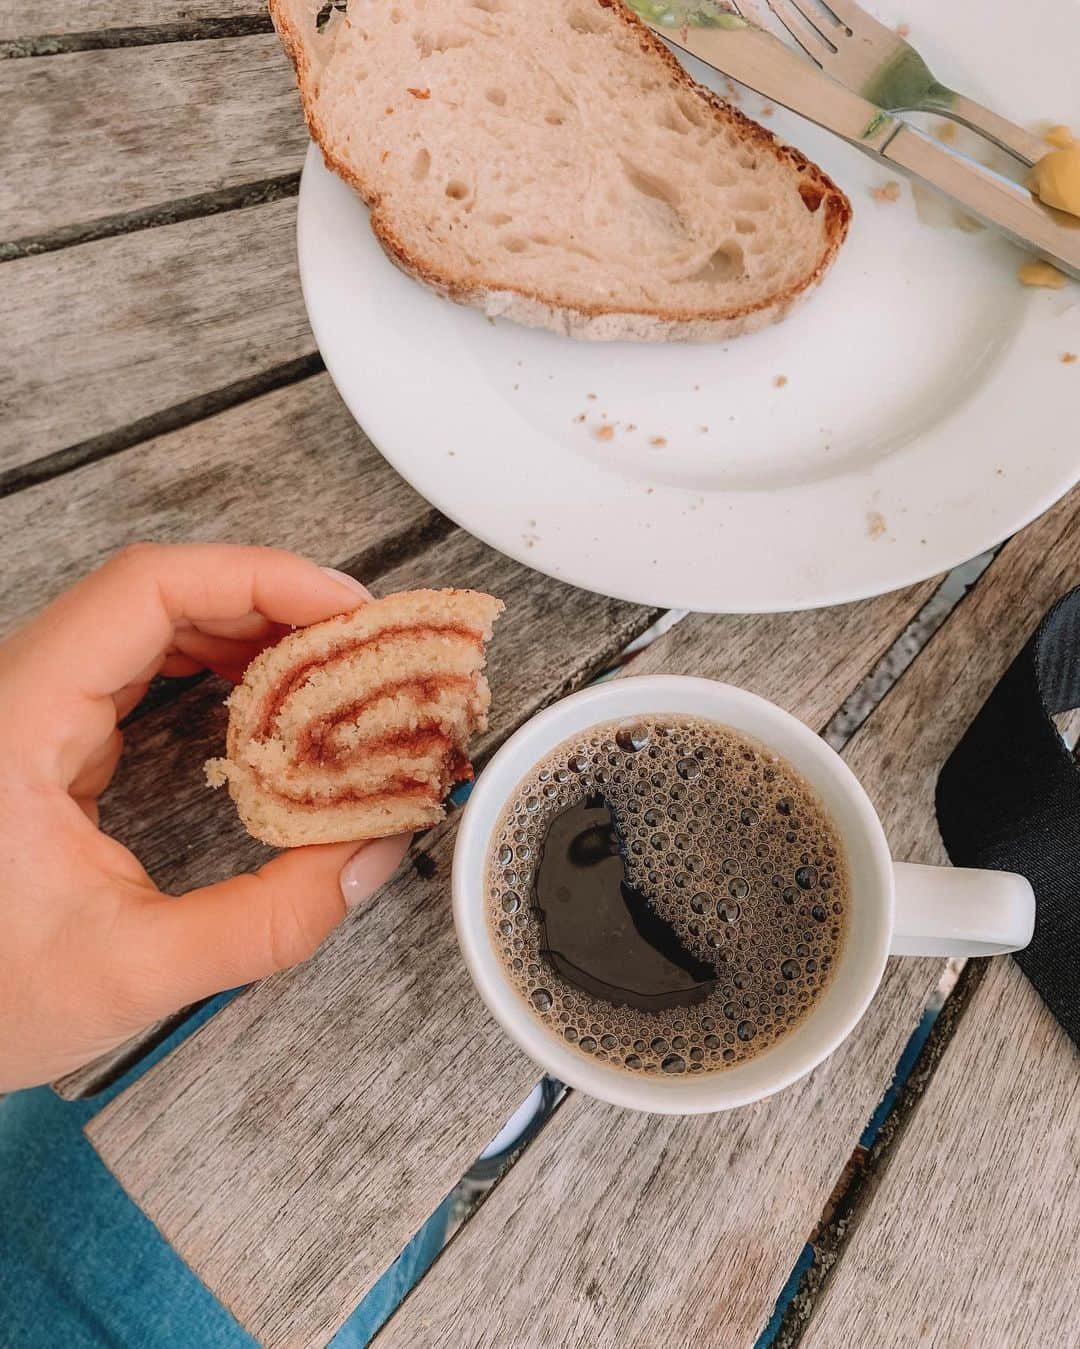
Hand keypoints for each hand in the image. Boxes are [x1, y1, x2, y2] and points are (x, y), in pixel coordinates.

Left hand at [0, 544, 410, 1090]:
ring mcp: (32, 704)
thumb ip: (268, 921)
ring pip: (153, 617)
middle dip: (273, 600)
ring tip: (331, 663)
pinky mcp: (51, 730)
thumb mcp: (135, 972)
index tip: (343, 609)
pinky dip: (218, 659)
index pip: (145, 590)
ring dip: (249, 626)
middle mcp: (19, 693)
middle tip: (362, 640)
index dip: (257, 578)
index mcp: (19, 724)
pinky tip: (269, 691)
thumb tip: (369, 855)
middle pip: (159, 590)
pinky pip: (144, 658)